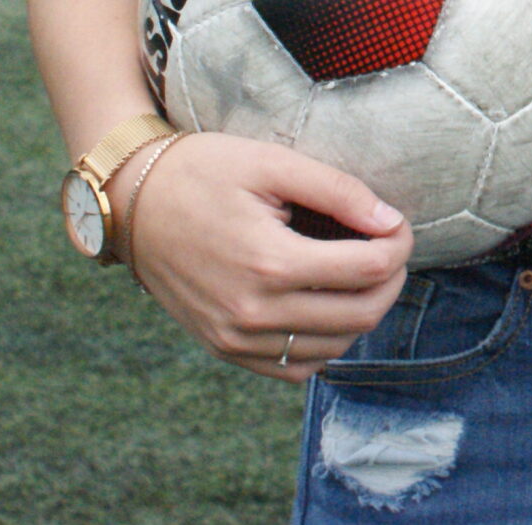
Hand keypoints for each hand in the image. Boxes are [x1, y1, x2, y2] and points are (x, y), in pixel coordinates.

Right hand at [126, 132, 411, 382]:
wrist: (131, 203)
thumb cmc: (202, 172)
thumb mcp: (272, 163)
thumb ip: (338, 191)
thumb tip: (390, 221)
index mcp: (270, 262)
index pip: (369, 269)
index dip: (399, 243)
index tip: (397, 222)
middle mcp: (253, 312)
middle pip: (361, 314)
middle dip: (391, 279)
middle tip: (388, 246)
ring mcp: (236, 338)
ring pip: (334, 346)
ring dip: (363, 312)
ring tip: (360, 272)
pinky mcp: (224, 348)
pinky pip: (295, 367)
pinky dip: (325, 342)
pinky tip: (326, 305)